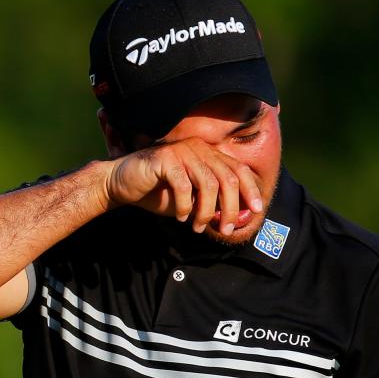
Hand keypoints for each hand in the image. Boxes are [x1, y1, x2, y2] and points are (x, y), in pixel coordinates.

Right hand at [103, 137, 263, 234]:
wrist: (122, 184)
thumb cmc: (159, 193)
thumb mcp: (192, 201)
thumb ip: (213, 204)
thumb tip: (237, 218)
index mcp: (208, 154)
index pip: (238, 170)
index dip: (251, 190)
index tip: (256, 210)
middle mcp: (198, 148)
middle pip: (228, 179)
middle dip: (230, 208)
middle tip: (225, 229)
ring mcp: (182, 150)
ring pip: (209, 184)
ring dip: (206, 212)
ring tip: (198, 227)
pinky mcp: (165, 158)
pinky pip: (184, 185)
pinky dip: (186, 206)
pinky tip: (182, 217)